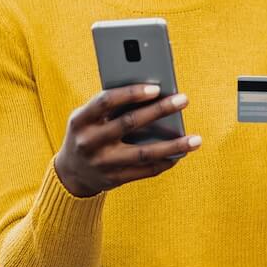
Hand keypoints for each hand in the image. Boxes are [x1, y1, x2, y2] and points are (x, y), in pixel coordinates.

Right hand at [53, 84, 199, 197]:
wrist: (70, 173)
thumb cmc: (87, 133)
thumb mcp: (87, 117)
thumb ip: (110, 106)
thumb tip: (152, 93)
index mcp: (81, 120)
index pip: (106, 101)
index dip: (130, 93)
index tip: (155, 87)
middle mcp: (90, 142)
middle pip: (129, 123)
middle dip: (159, 110)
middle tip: (183, 99)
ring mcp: (102, 163)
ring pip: (143, 153)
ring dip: (172, 146)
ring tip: (196, 139)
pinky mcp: (114, 179)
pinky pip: (144, 171)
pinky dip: (164, 162)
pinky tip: (180, 155)